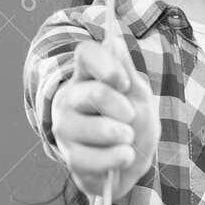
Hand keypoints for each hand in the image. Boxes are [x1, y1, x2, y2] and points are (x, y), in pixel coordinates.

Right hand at [51, 37, 159, 198]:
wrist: (130, 162)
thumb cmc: (134, 123)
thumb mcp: (139, 96)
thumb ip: (128, 73)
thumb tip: (115, 42)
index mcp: (87, 77)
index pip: (86, 54)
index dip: (107, 65)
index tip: (124, 83)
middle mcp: (70, 99)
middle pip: (96, 93)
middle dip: (124, 109)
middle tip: (130, 118)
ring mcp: (66, 128)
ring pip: (97, 129)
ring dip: (124, 136)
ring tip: (127, 139)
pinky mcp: (70, 157)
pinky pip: (95, 159)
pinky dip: (117, 159)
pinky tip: (122, 156)